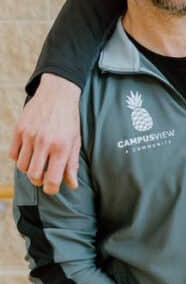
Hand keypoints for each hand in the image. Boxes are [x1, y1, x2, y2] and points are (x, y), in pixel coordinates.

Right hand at [9, 73, 81, 193]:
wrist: (57, 95)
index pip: (52, 178)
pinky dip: (18, 158)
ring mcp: (29, 136)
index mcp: (62, 147)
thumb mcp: (75, 141)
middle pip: (34, 175)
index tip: (51, 188)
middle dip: (38, 181)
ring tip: (37, 164)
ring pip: (21, 166)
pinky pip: (12, 154)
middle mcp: (45, 143)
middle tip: (43, 177)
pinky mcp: (18, 130)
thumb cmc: (69, 119)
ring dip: (28, 170)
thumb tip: (72, 185)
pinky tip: (28, 153)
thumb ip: (72, 164)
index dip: (51, 188)